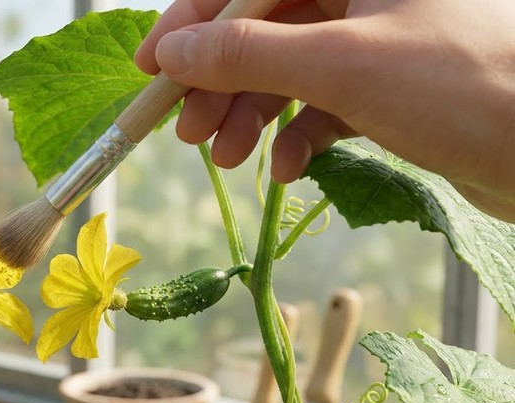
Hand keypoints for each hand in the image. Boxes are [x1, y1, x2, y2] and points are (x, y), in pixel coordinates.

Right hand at [135, 0, 514, 221]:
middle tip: (188, 131)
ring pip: (289, 70)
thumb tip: (174, 53)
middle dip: (220, 81)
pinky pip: (324, 104)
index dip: (193, 22)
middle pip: (263, 27)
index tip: (152, 69)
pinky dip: (299, 136)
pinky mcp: (393, 88)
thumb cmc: (461, 87)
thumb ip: (247, 54)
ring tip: (229, 158)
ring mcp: (378, 40)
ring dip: (251, 115)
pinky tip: (291, 170)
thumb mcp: (339, 65)